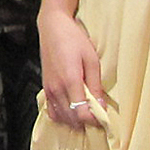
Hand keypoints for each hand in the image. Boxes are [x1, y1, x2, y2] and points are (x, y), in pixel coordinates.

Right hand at [38, 9, 109, 129]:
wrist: (52, 27)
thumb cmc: (73, 39)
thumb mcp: (91, 60)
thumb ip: (96, 85)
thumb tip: (101, 106)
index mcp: (70, 81)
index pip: (81, 114)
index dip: (94, 120)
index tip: (104, 118)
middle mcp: (57, 88)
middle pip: (71, 119)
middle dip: (86, 123)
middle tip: (98, 117)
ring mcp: (49, 89)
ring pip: (61, 118)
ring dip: (75, 121)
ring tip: (87, 114)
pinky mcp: (45, 88)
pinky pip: (52, 111)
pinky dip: (62, 116)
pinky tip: (72, 111)